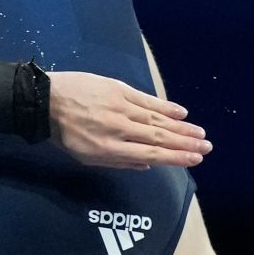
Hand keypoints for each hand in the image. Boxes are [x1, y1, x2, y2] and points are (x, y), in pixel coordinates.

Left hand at [47, 71, 211, 169]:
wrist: (45, 100)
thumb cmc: (65, 134)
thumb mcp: (87, 158)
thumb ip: (119, 162)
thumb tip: (147, 165)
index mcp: (111, 149)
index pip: (151, 155)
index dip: (176, 158)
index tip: (195, 159)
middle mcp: (120, 128)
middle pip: (160, 138)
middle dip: (186, 143)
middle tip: (207, 147)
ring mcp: (121, 107)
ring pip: (157, 119)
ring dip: (182, 127)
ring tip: (200, 133)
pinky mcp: (119, 89)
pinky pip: (147, 100)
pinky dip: (166, 107)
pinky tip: (182, 112)